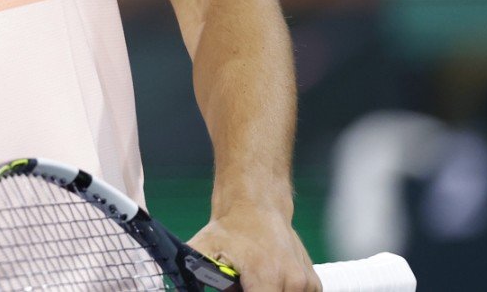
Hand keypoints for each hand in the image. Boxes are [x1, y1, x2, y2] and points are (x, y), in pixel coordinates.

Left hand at [188, 208, 318, 291]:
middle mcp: (292, 282)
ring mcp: (306, 284)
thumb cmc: (231, 228)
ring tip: (252, 282)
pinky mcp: (313, 284)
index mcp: (266, 277)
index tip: (231, 291)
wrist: (257, 204)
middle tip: (238, 284)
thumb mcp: (202, 248)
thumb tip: (173, 286)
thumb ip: (189, 270)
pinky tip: (268, 283)